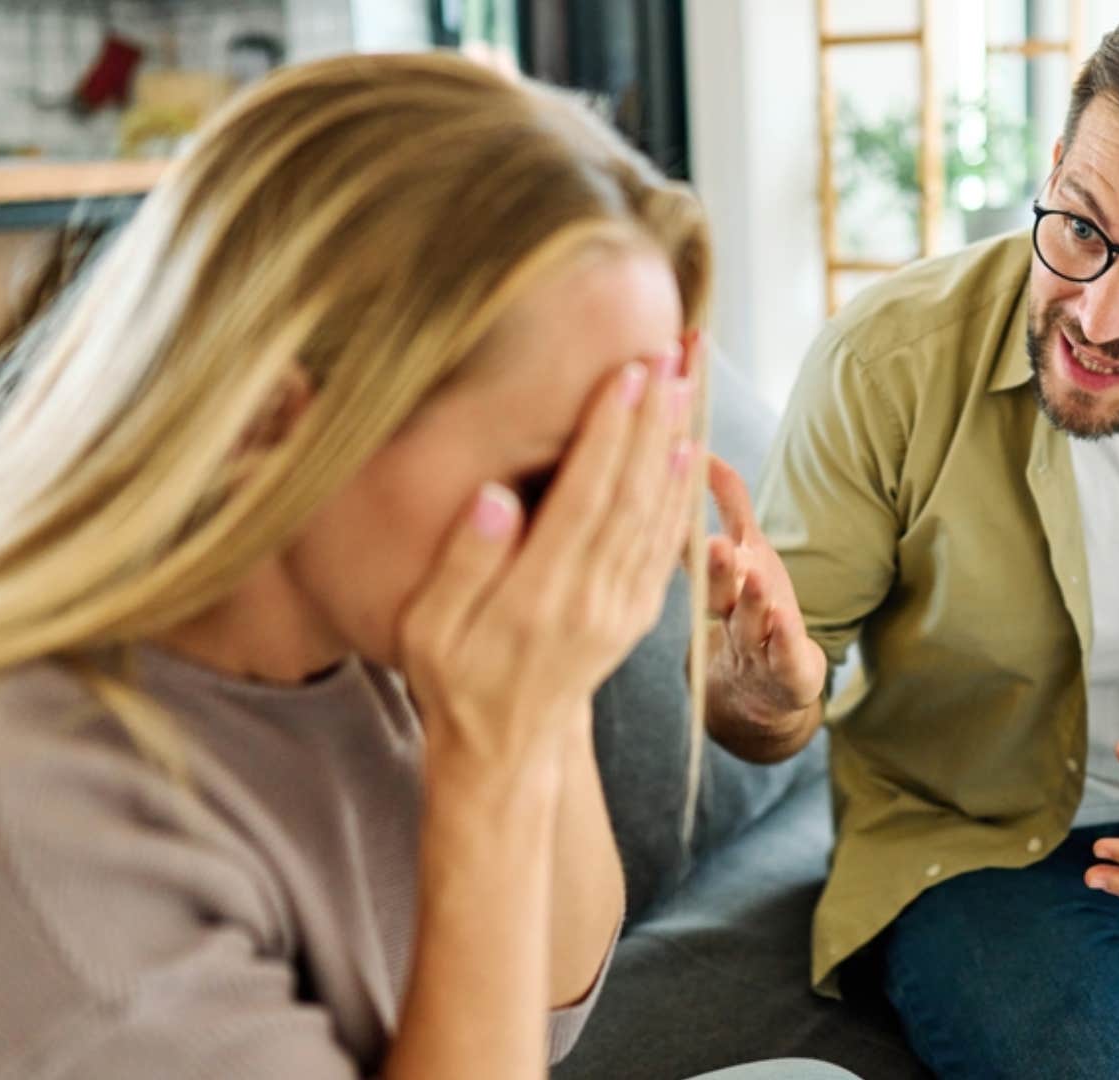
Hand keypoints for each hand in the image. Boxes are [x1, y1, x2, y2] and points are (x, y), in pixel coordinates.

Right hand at [398, 345, 700, 769]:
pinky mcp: (640, 613)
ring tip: (689, 380)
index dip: (609, 433)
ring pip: (659, 512)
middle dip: (654, 417)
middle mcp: (593, 600)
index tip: (627, 373)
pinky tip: (690, 448)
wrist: (506, 749)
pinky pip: (668, 542)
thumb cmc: (452, 678)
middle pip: (633, 494)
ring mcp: (624, 608)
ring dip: (677, 440)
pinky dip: (683, 492)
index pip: (584, 499)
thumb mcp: (428, 630)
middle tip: (670, 353)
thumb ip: (461, 566)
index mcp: (539, 598)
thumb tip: (493, 498)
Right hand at [702, 457, 824, 722]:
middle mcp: (730, 614)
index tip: (679, 499)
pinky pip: (786, 653)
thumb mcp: (745, 550)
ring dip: (751, 599)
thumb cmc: (754, 608)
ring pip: (750, 621)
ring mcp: (758, 644)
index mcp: (716, 584)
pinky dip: (784, 637)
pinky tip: (783, 619)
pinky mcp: (789, 669)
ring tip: (753, 576)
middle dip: (716, 567)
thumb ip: (729, 503)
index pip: (696, 556)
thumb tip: (706, 450)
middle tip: (711, 544)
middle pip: (718, 590)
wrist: (766, 690)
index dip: (687, 532)